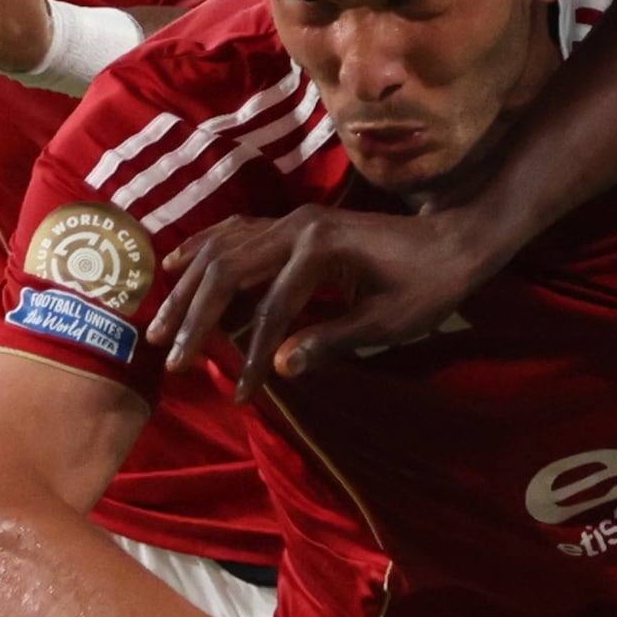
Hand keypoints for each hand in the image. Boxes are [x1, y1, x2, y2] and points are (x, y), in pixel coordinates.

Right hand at [148, 201, 495, 378]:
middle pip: (228, 270)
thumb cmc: (429, 286)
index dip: (253, 356)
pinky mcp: (295, 222)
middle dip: (196, 317)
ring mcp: (294, 220)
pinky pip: (236, 232)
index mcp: (321, 250)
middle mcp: (298, 227)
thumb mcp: (388, 324)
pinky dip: (203, 248)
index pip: (271, 310)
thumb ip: (333, 341)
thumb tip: (281, 369)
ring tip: (160, 325)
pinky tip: (177, 264)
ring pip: (224, 248)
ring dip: (189, 287)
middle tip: (171, 359)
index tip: (241, 396)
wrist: (455, 241)